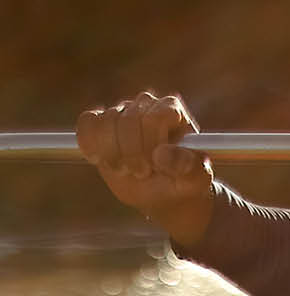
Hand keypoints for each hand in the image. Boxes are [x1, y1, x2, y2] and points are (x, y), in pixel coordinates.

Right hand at [76, 92, 215, 246]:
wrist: (162, 190)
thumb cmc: (183, 180)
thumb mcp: (196, 178)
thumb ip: (189, 166)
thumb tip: (161, 154)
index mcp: (173, 110)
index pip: (154, 117)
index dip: (149, 144)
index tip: (154, 167)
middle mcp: (147, 104)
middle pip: (127, 120)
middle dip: (131, 153)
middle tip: (141, 173)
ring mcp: (122, 112)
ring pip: (105, 122)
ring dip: (112, 153)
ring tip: (125, 169)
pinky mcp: (100, 123)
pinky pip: (87, 122)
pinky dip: (89, 143)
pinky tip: (100, 160)